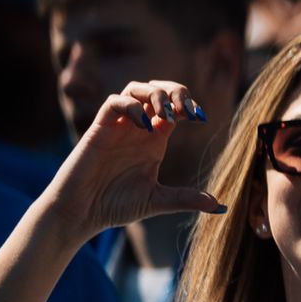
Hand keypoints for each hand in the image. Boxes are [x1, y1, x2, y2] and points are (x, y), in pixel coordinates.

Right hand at [43, 79, 223, 238]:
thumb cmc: (113, 205)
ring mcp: (118, 126)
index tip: (201, 118)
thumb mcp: (157, 200)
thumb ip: (186, 199)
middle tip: (187, 110)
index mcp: (154, 139)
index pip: (174, 108)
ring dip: (155, 94)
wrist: (80, 213)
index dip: (189, 105)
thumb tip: (220, 206)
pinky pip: (114, 103)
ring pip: (135, 88)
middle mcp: (137, 128)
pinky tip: (144, 126)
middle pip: (157, 89)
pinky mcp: (98, 130)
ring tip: (167, 114)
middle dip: (175, 91)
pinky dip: (131, 106)